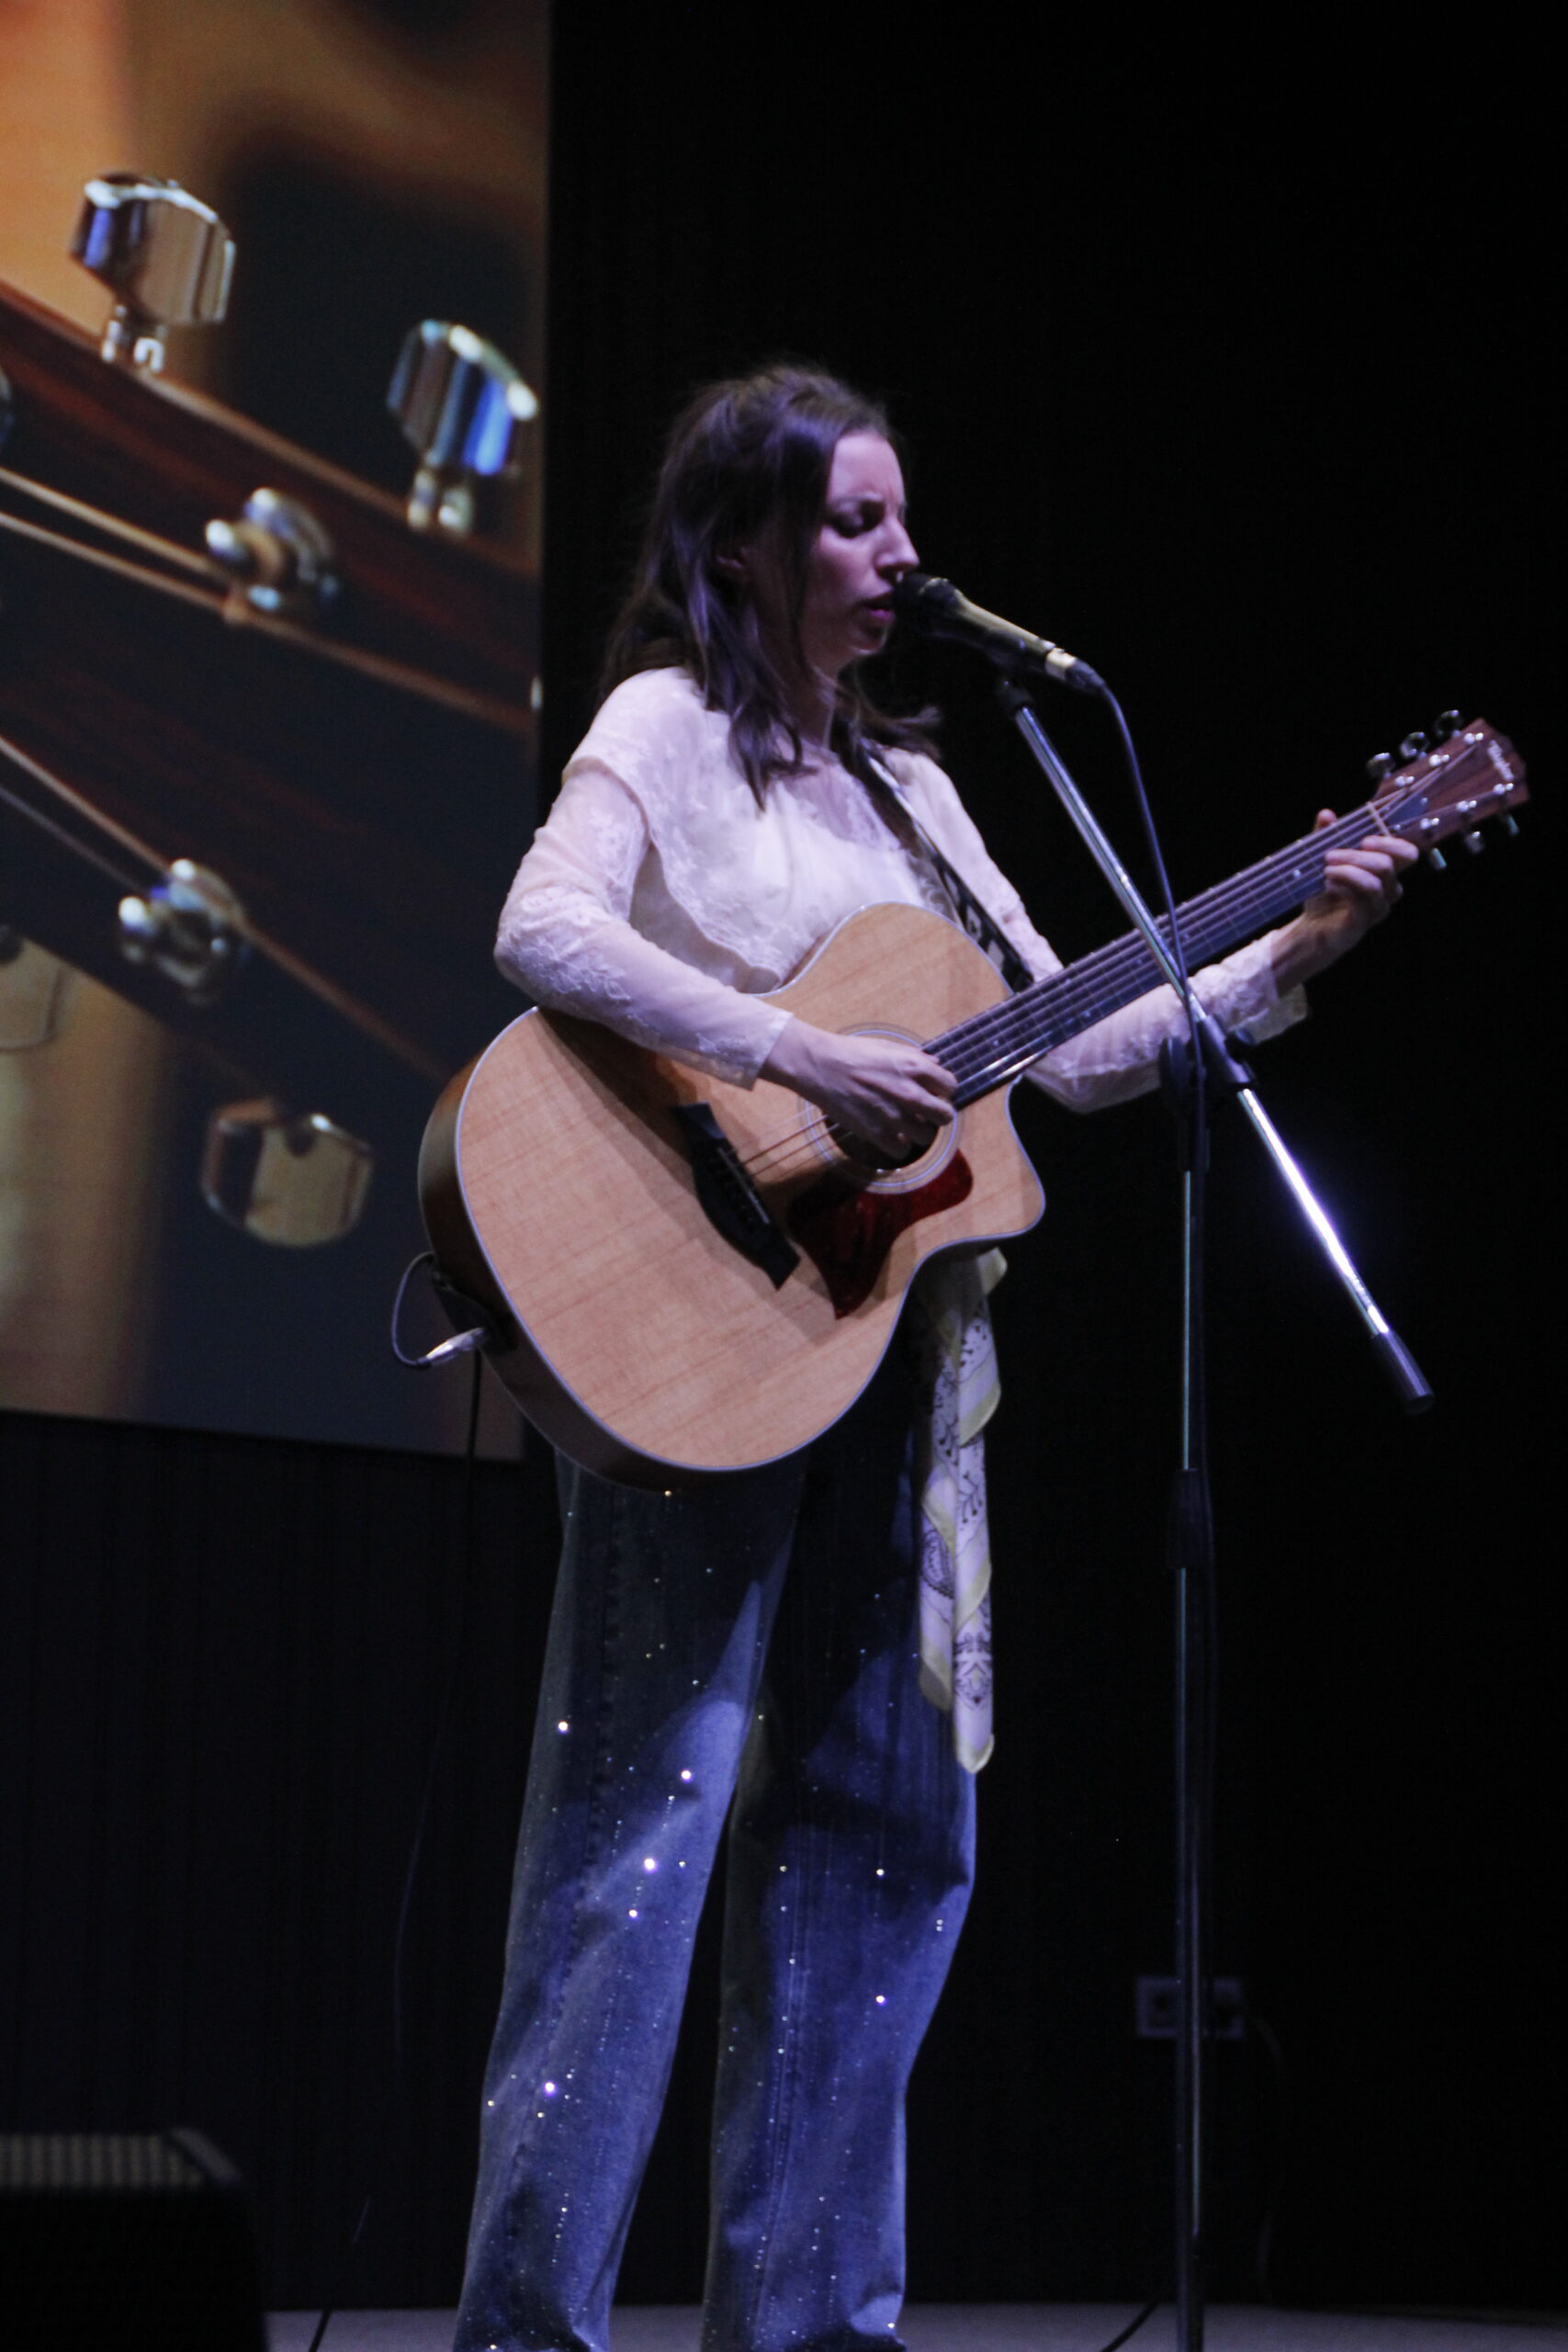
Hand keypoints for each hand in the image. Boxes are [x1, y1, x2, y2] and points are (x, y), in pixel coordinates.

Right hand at [761, 1019, 955, 1157]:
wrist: (820, 1066)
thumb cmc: (851, 1052)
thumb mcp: (887, 1046)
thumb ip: (914, 1057)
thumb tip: (935, 1063)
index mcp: (915, 1067)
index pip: (950, 1086)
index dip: (942, 1090)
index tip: (932, 1092)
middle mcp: (909, 1092)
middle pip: (945, 1115)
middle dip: (938, 1114)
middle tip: (924, 1112)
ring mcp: (893, 1115)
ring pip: (926, 1136)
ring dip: (917, 1131)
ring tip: (903, 1124)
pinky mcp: (876, 1132)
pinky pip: (901, 1150)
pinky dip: (897, 1145)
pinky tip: (889, 1135)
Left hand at [1271, 809, 1418, 992]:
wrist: (1309, 930)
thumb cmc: (1322, 895)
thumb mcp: (1321, 862)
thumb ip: (1325, 838)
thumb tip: (1327, 814)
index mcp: (1384, 872)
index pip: (1407, 853)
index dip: (1391, 842)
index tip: (1363, 839)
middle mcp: (1387, 890)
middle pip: (1389, 865)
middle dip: (1358, 855)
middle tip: (1329, 855)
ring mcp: (1376, 909)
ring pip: (1376, 883)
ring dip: (1348, 870)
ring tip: (1325, 870)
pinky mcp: (1361, 924)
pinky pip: (1362, 902)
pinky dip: (1344, 887)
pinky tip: (1327, 884)